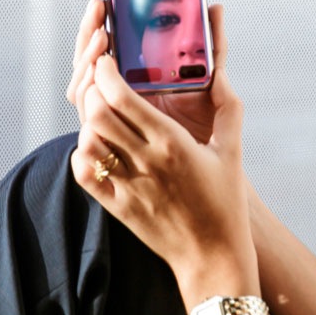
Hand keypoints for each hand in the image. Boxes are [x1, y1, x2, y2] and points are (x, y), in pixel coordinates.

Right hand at [65, 0, 220, 143]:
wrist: (210, 174)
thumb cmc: (211, 129)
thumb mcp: (215, 84)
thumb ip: (213, 48)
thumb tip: (216, 7)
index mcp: (140, 77)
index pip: (109, 40)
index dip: (101, 14)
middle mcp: (120, 94)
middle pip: (91, 56)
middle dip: (91, 29)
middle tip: (101, 8)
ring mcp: (111, 115)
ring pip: (83, 81)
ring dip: (87, 55)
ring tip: (104, 37)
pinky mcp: (107, 139)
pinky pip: (86, 113)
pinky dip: (86, 93)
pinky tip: (96, 77)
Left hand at [70, 10, 258, 308]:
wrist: (214, 255)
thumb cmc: (226, 200)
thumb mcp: (232, 149)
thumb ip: (227, 107)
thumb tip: (221, 74)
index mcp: (172, 143)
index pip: (122, 98)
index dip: (106, 72)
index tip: (108, 59)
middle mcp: (145, 163)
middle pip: (96, 115)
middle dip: (93, 91)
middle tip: (101, 82)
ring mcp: (127, 186)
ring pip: (87, 141)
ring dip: (88, 121)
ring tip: (101, 112)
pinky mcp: (116, 206)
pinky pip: (84, 172)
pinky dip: (83, 152)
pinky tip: (97, 145)